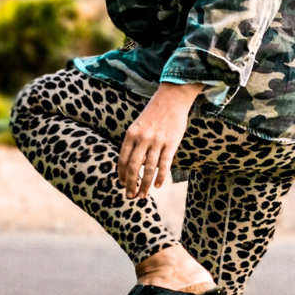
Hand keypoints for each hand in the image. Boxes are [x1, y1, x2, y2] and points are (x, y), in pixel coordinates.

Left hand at [118, 83, 203, 198]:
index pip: (123, 159)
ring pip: (149, 169)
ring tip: (143, 195)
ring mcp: (157, 141)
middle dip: (130, 184)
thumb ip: (135, 144)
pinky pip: (164, 164)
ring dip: (145, 184)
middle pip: (133, 167)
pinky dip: (161, 177)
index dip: (122, 174)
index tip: (122, 184)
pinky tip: (159, 186)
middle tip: (130, 196)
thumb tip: (134, 166)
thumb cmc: (154, 114)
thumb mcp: (139, 126)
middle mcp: (142, 138)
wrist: (172, 99)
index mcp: (131, 134)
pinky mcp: (171, 143)